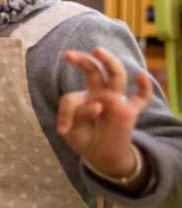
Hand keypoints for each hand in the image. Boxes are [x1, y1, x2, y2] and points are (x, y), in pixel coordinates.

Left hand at [57, 47, 151, 179]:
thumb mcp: (70, 129)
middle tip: (69, 55)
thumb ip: (76, 115)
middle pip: (94, 71)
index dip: (65, 114)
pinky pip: (141, 98)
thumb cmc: (84, 138)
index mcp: (83, 97)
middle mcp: (100, 94)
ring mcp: (115, 101)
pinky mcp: (129, 112)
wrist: (100, 156)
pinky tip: (141, 75)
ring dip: (108, 62)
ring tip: (97, 51)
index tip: (63, 130)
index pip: (71, 97)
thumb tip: (98, 106)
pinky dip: (144, 87)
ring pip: (116, 76)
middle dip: (83, 61)